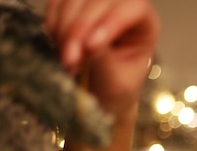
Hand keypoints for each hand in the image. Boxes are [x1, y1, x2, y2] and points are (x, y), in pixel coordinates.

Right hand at [44, 0, 158, 118]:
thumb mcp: (116, 85)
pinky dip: (52, 23)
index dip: (110, 21)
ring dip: (63, 27)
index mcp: (144, 24)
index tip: (90, 47)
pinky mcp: (73, 6)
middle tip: (70, 59)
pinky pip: (56, 2)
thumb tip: (89, 42)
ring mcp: (96, 3)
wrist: (98, 96)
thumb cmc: (116, 92)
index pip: (133, 7)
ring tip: (66, 59)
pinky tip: (58, 47)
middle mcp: (122, 7)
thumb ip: (106, 62)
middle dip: (79, 28)